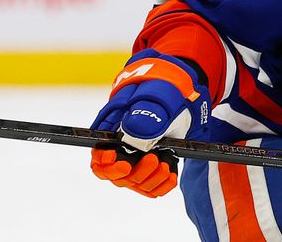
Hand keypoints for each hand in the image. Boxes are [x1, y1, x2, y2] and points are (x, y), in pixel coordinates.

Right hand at [90, 49, 210, 197]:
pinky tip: (171, 172)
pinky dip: (163, 184)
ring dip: (152, 179)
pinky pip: (153, 187)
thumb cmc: (162, 93)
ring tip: (166, 164)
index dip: (106, 166)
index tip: (124, 163)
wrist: (183, 96)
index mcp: (114, 135)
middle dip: (136, 172)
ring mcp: (139, 161)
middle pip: (118, 176)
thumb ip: (143, 114)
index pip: (99, 160)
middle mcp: (123, 151)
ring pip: (137, 184)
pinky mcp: (155, 167)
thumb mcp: (155, 98)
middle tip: (154, 158)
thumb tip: (134, 131)